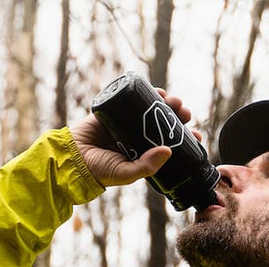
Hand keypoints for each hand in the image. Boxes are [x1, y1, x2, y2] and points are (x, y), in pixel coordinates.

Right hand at [71, 90, 198, 187]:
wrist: (71, 159)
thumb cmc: (99, 171)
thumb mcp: (125, 173)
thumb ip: (146, 166)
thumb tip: (168, 151)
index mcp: (144, 153)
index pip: (169, 144)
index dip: (184, 139)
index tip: (197, 135)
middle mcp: (138, 137)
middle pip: (163, 123)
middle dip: (177, 117)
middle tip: (186, 113)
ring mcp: (126, 122)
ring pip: (150, 109)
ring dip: (165, 103)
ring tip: (174, 100)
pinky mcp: (114, 110)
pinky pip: (131, 98)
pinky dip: (145, 92)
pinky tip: (157, 91)